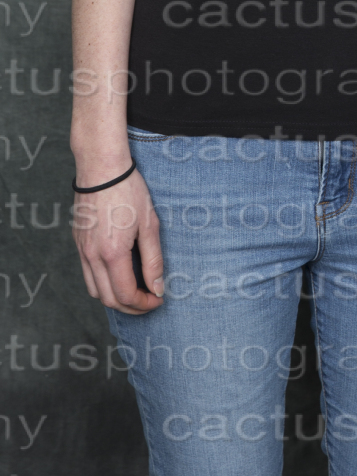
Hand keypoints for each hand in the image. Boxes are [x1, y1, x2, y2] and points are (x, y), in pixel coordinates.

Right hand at [71, 169, 164, 314]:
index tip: (158, 300)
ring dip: (114, 298)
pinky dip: (103, 283)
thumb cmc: (128, 191)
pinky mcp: (78, 242)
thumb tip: (157, 287)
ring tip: (135, 291)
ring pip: (94, 289)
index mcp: (112, 254)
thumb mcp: (149, 224)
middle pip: (108, 299)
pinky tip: (119, 274)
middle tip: (149, 301)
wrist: (101, 168)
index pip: (125, 295)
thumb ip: (153, 259)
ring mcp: (81, 250)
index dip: (144, 304)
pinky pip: (87, 273)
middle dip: (130, 307)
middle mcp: (92, 256)